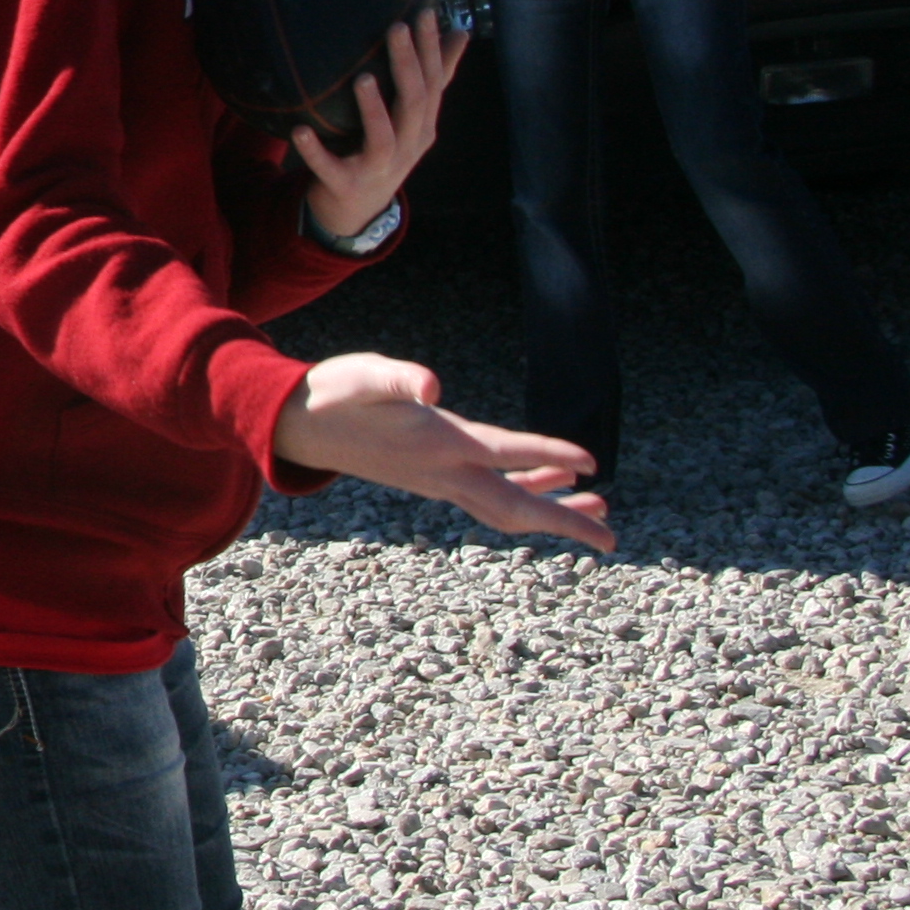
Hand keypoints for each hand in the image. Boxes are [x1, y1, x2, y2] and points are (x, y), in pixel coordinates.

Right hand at [273, 352, 613, 551]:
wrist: (298, 425)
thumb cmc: (334, 393)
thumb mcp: (364, 374)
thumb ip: (399, 378)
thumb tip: (433, 385)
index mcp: (435, 442)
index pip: (505, 453)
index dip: (549, 455)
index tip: (593, 462)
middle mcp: (444, 471)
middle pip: (515, 506)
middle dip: (565, 521)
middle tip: (611, 536)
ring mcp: (441, 480)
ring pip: (508, 508)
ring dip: (554, 513)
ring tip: (600, 510)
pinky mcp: (437, 478)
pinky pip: (493, 496)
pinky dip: (528, 493)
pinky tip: (553, 481)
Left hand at [294, 6, 463, 246]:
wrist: (358, 210)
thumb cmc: (384, 150)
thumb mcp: (413, 118)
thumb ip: (436, 77)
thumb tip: (461, 33)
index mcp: (423, 125)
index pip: (434, 82)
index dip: (431, 48)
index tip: (425, 11)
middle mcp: (407, 146)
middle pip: (414, 103)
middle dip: (407, 65)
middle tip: (396, 28)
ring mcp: (378, 168)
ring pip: (382, 138)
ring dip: (373, 109)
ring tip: (363, 78)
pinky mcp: (346, 184)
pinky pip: (330, 168)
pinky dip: (315, 151)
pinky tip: (300, 131)